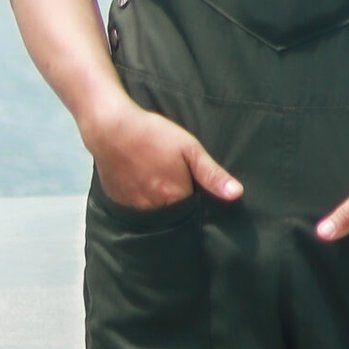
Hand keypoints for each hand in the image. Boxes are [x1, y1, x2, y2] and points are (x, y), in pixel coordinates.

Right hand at [86, 91, 243, 210]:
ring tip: (160, 191)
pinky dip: (141, 207)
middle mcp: (154, 212)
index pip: (193, 215)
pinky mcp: (119, 205)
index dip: (196, 205)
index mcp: (175, 199)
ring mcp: (134, 210)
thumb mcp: (188, 148)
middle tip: (177, 190)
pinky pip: (136, 215)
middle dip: (178, 211)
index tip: (197, 196)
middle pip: (173, 220)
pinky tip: (142, 190)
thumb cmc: (154, 135)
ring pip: (153, 219)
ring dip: (159, 210)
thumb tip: (237, 194)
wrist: (111, 128)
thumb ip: (212, 174)